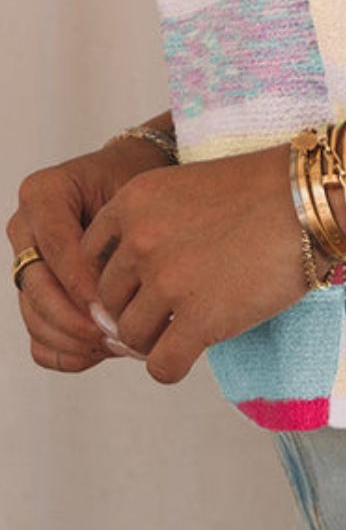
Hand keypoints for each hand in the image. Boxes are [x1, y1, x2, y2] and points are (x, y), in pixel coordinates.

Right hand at [7, 135, 179, 373]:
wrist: (130, 177)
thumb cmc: (135, 179)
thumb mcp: (134, 193)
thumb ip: (122, 234)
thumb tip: (120, 296)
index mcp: (44, 193)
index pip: (55, 247)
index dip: (80, 283)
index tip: (110, 308)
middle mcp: (26, 228)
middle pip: (37, 287)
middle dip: (75, 319)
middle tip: (116, 335)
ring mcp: (25, 262)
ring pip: (34, 316)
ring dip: (73, 340)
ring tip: (117, 345)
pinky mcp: (34, 293)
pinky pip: (37, 336)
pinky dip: (66, 352)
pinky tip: (101, 351)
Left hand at [77, 143, 307, 385]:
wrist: (313, 197)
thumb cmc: (262, 190)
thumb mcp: (187, 188)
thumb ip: (150, 226)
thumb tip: (132, 289)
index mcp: (132, 202)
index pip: (88, 259)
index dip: (115, 279)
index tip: (141, 286)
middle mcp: (140, 241)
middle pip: (106, 301)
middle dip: (132, 312)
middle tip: (165, 315)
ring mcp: (169, 281)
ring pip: (130, 336)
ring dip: (153, 340)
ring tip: (184, 330)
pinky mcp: (200, 318)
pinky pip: (161, 365)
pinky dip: (172, 366)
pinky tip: (193, 352)